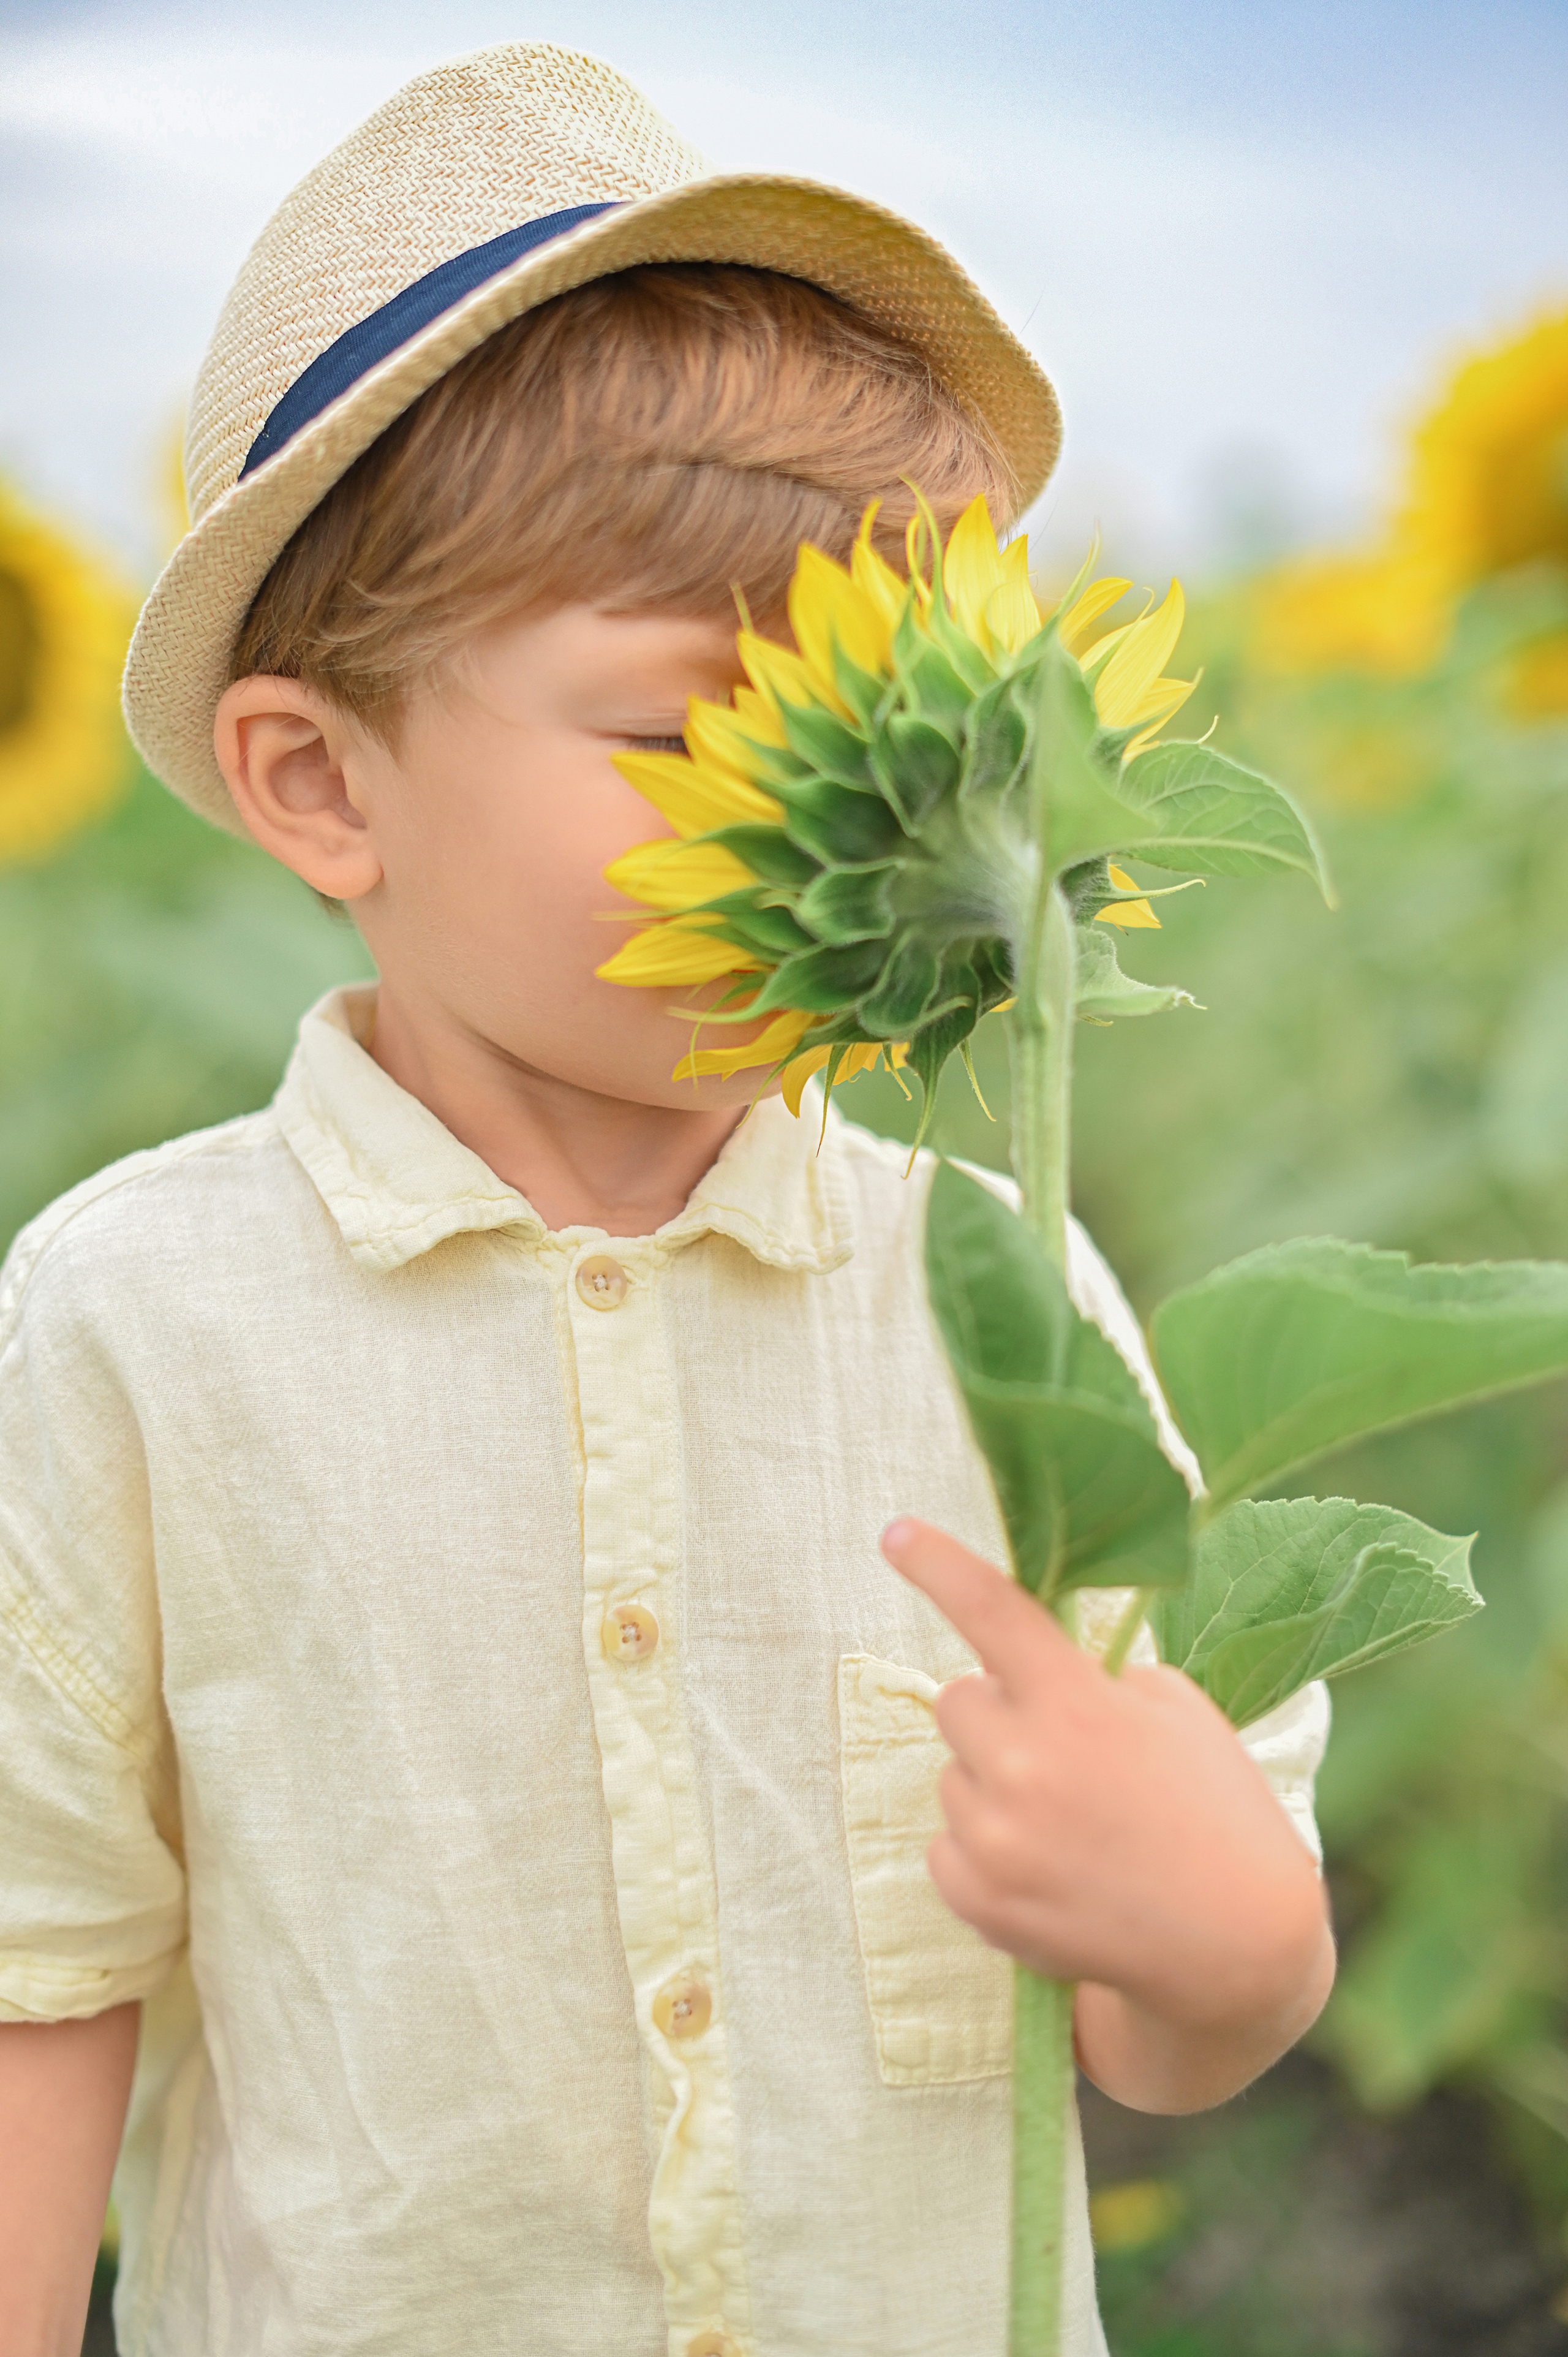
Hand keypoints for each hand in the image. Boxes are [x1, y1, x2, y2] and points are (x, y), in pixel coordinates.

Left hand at [882, 1518, 1333, 2110]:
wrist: (1235, 1945)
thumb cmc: (1215, 1810)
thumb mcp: (1174, 1711)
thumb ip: (1091, 1677)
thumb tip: (1022, 1671)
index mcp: (1077, 1703)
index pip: (992, 1611)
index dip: (938, 1564)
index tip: (894, 1532)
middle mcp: (1022, 1765)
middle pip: (957, 1699)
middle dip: (998, 1713)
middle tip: (1061, 1751)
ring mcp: (994, 1837)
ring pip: (951, 1774)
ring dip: (994, 1785)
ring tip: (1071, 1825)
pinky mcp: (976, 1900)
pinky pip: (944, 1842)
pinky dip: (984, 1850)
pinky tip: (1048, 1869)